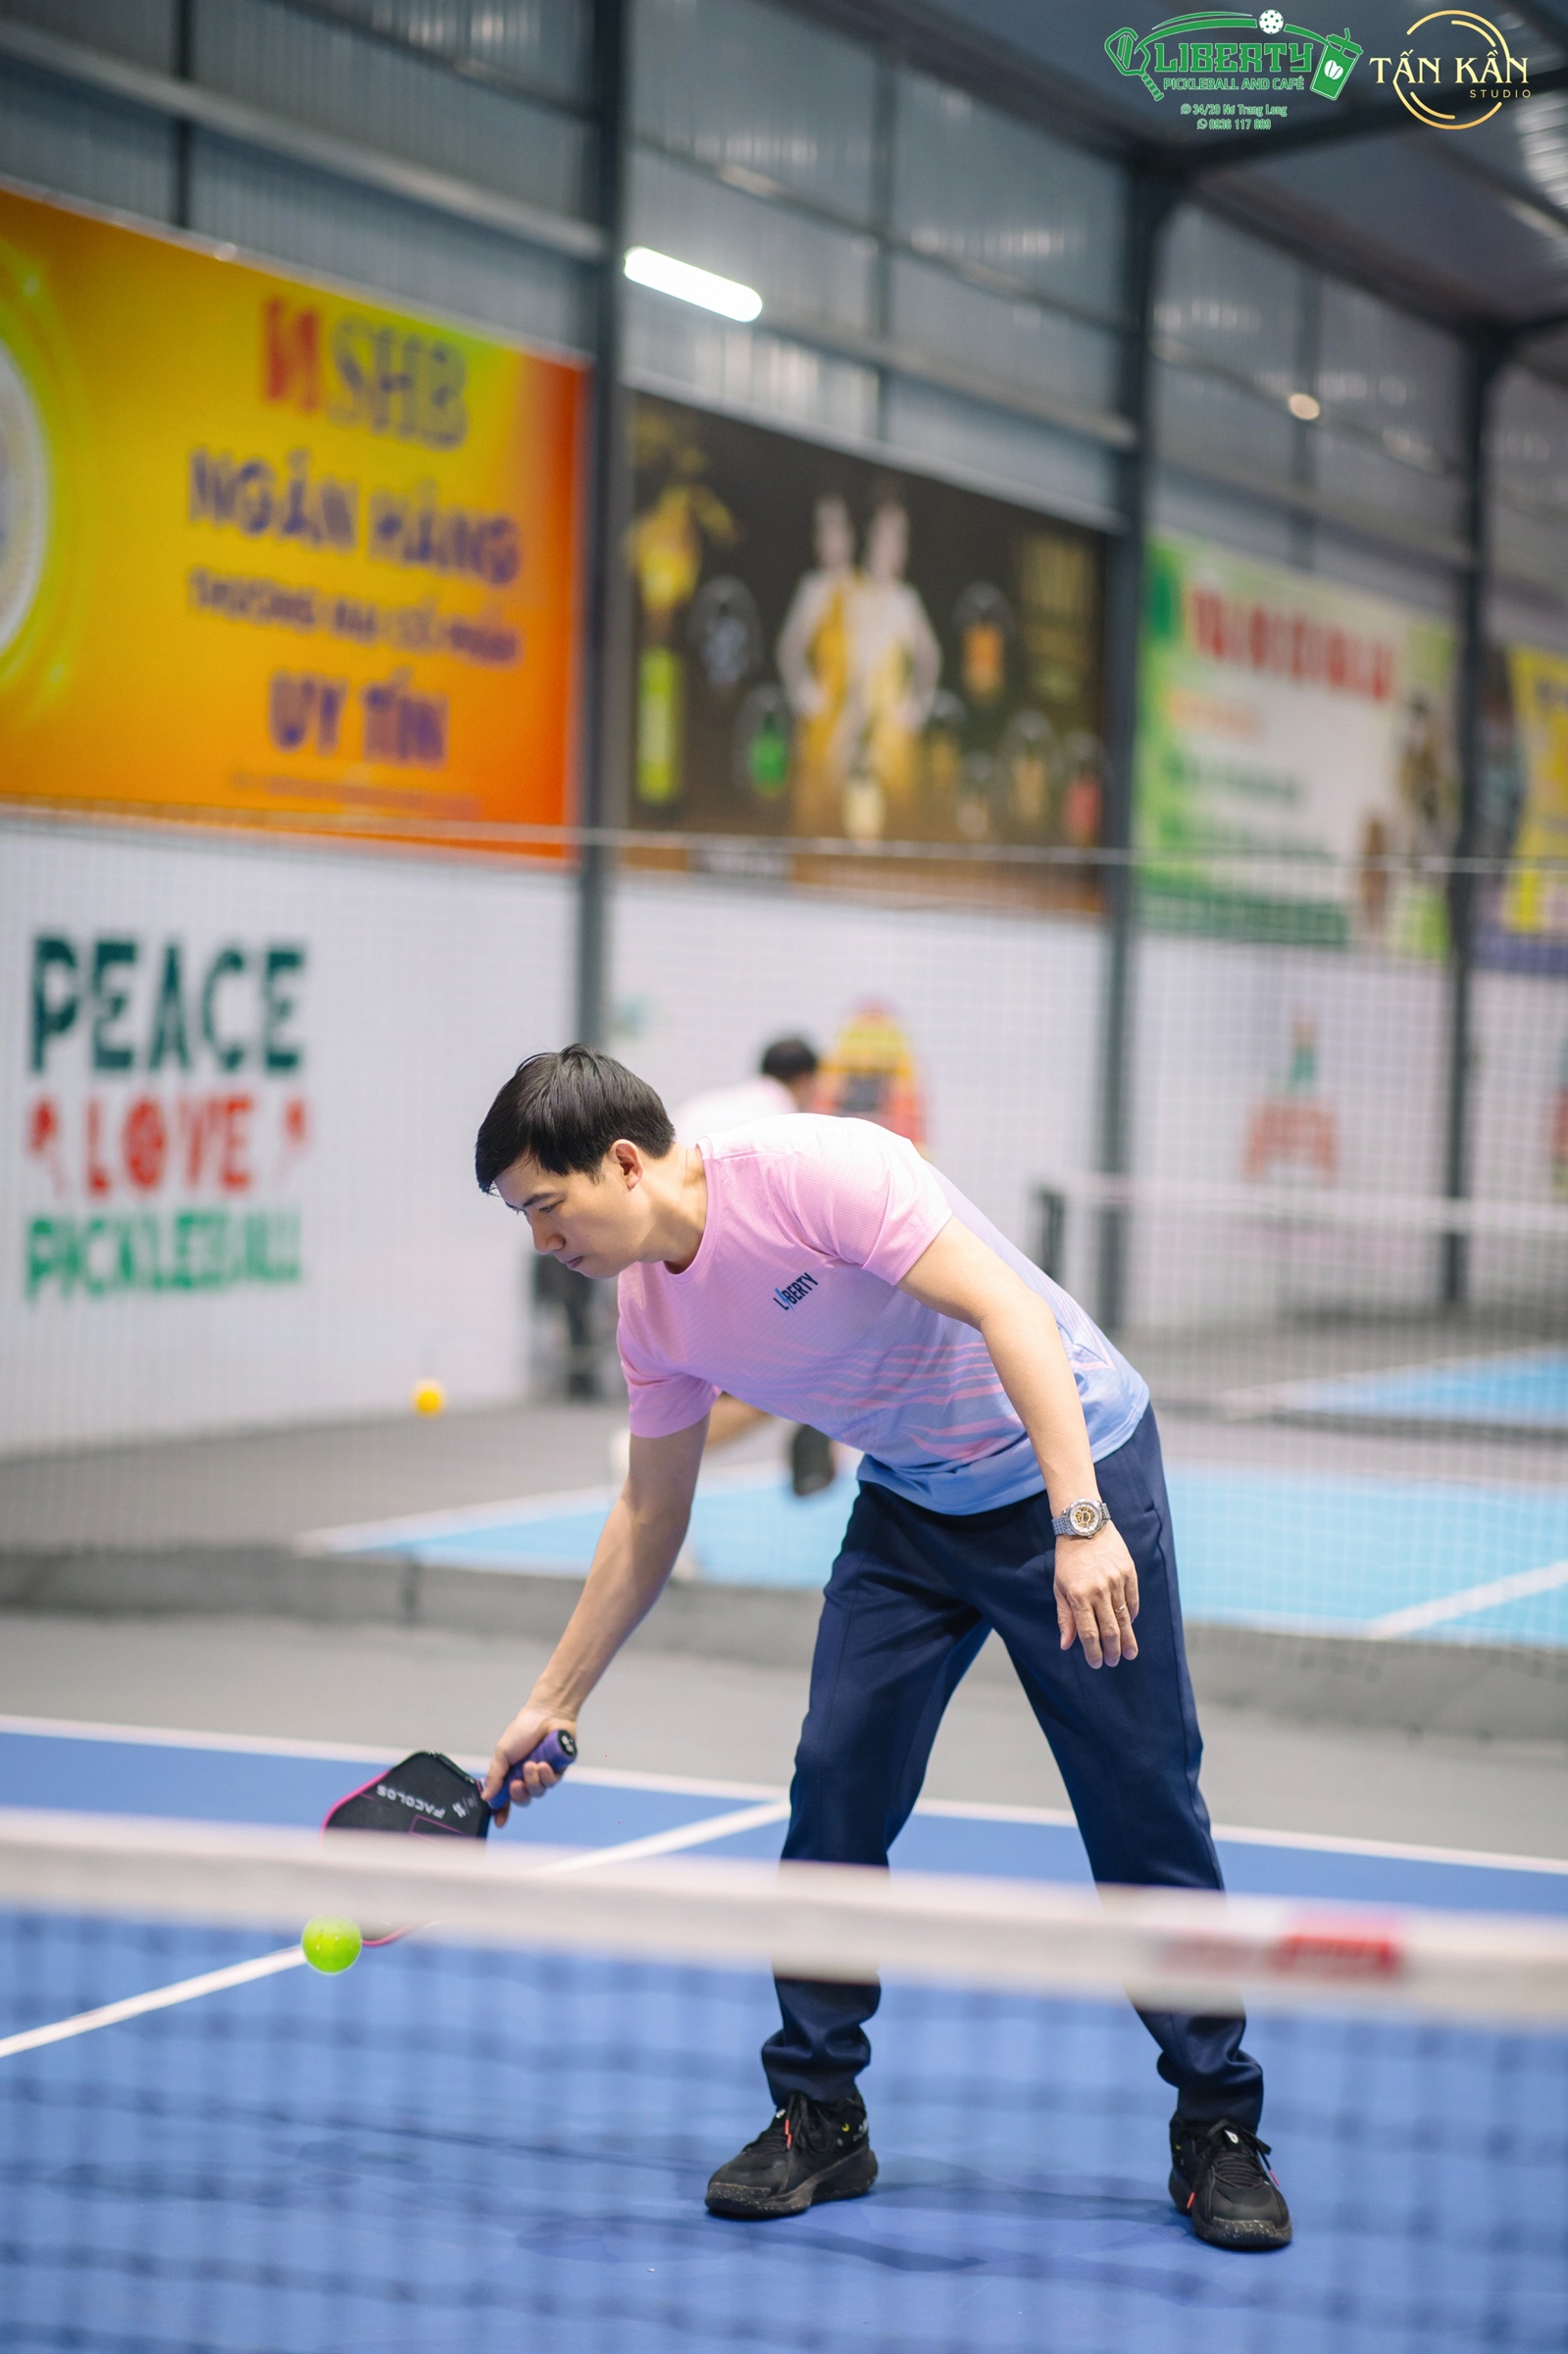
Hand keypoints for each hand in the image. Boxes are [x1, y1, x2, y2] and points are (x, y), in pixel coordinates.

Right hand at [482, 1698, 576, 1824]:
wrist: (547, 1714)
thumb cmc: (523, 1729)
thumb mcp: (502, 1752)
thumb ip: (494, 1775)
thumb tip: (485, 1797)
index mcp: (510, 1772)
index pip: (504, 1797)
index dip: (501, 1810)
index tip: (499, 1822)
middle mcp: (526, 1776)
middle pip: (522, 1799)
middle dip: (518, 1794)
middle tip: (516, 1784)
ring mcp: (543, 1774)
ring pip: (538, 1792)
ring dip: (533, 1781)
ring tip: (532, 1765)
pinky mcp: (558, 1770)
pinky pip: (552, 1783)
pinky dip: (547, 1776)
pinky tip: (544, 1765)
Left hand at [1053, 1521, 1138, 1668]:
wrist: (1085, 1526)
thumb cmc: (1068, 1560)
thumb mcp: (1059, 1587)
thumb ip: (1065, 1617)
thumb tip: (1066, 1645)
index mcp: (1079, 1595)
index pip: (1088, 1633)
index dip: (1093, 1652)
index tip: (1096, 1664)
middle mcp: (1099, 1590)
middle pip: (1109, 1629)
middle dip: (1113, 1650)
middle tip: (1115, 1662)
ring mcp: (1116, 1581)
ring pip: (1124, 1617)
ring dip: (1127, 1638)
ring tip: (1130, 1653)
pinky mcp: (1129, 1573)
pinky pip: (1133, 1600)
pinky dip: (1132, 1615)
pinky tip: (1130, 1625)